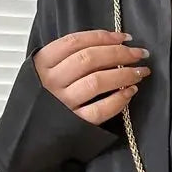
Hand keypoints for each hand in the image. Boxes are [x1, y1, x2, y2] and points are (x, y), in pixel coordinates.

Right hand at [33, 29, 151, 124]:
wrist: (31, 135)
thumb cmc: (41, 99)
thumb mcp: (43, 72)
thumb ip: (65, 59)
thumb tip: (104, 46)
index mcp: (43, 62)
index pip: (75, 42)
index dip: (103, 37)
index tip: (124, 37)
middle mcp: (52, 81)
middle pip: (89, 59)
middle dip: (119, 53)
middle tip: (139, 53)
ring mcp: (64, 103)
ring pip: (97, 82)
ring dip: (123, 74)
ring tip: (141, 72)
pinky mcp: (76, 124)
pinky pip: (100, 110)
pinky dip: (118, 100)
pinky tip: (130, 92)